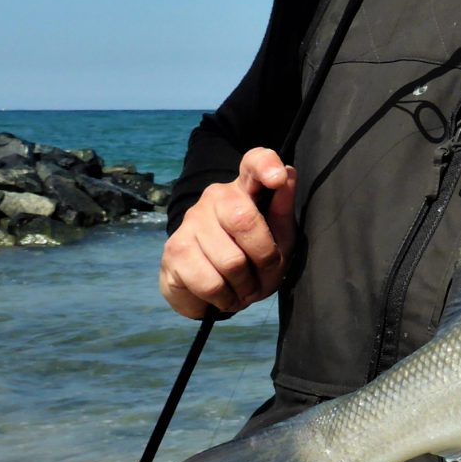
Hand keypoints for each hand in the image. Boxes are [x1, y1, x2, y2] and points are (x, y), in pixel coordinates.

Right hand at [159, 148, 297, 319]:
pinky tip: (223, 295)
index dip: (266, 165)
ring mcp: (191, 221)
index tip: (278, 178)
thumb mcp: (279, 238)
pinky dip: (224, 299)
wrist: (213, 289)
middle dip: (264, 258)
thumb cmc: (254, 257)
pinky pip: (209, 283)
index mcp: (246, 188)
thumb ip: (283, 209)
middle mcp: (215, 197)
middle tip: (264, 273)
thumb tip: (287, 174)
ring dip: (245, 286)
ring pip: (230, 261)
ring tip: (242, 287)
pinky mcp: (173, 250)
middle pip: (244, 220)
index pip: (254, 162)